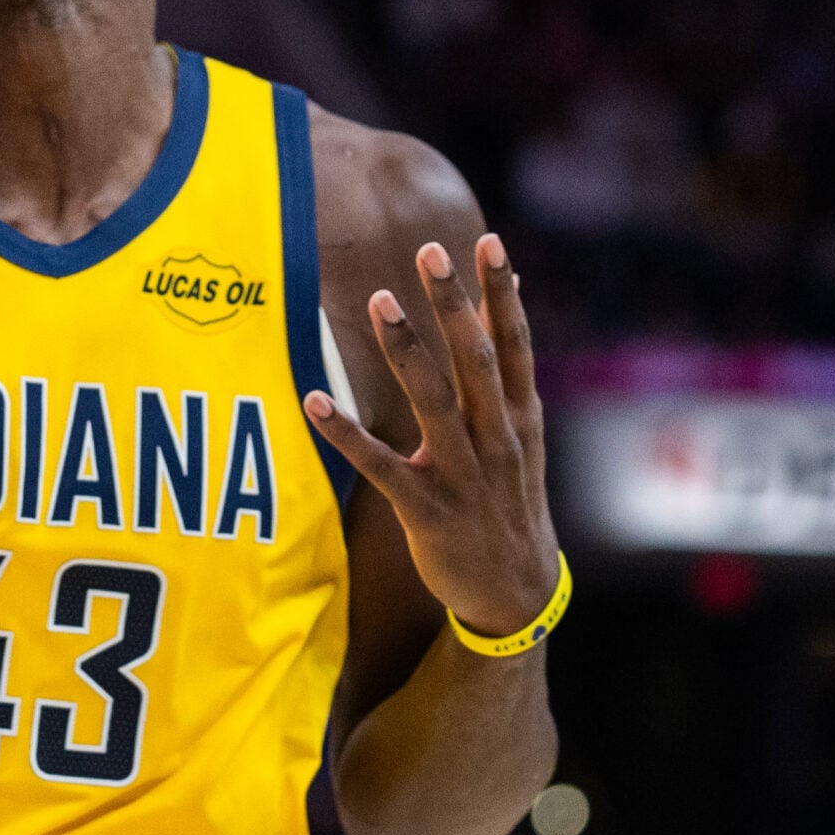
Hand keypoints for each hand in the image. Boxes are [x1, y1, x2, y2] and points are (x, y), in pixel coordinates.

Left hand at [303, 234, 558, 640]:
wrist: (516, 592)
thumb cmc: (509, 502)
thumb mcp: (521, 439)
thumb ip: (507, 376)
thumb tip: (506, 303)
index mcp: (519, 418)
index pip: (514, 344)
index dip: (502, 294)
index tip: (488, 242)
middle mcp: (496, 439)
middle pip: (476, 361)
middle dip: (453, 304)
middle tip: (430, 251)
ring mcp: (463, 475)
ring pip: (433, 402)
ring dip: (405, 350)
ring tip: (378, 299)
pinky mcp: (427, 509)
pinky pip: (381, 465)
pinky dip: (347, 434)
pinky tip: (313, 400)